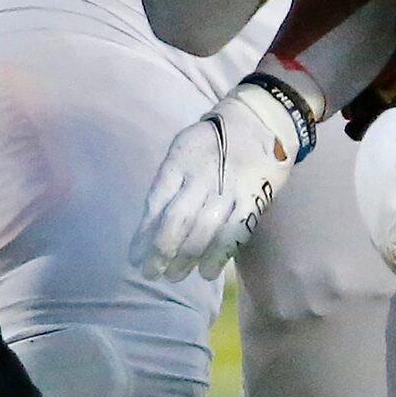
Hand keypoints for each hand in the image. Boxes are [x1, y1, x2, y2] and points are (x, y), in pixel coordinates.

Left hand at [130, 77, 314, 281]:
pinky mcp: (255, 197)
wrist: (260, 120)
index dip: (143, 234)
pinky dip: (219, 254)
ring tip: (174, 276)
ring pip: (204, 229)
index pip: (156, 202)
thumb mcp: (183, 150)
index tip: (135, 259)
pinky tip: (206, 271)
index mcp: (180, 161)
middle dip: (161, 251)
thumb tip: (148, 226)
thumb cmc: (214, 142)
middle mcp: (203, 175)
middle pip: (177, 220)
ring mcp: (230, 187)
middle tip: (151, 274)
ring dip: (187, 258)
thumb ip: (168, 183)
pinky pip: (235, 231)